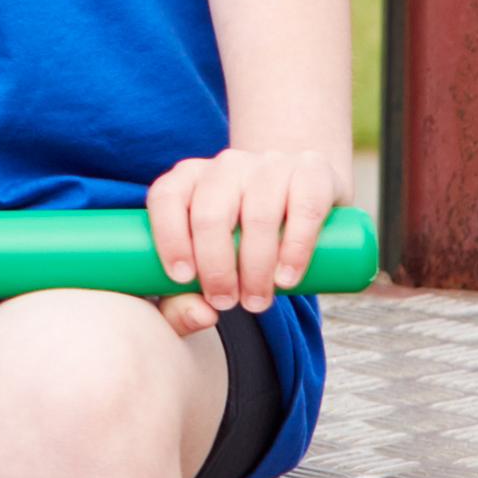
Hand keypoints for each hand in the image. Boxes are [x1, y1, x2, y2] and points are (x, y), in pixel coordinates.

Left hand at [148, 146, 339, 321]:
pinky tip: (287, 278)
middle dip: (216, 267)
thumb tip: (202, 314)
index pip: (167, 197)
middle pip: (211, 213)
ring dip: (255, 268)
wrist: (301, 199)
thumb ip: (186, 299)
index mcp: (190, 176)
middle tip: (226, 303)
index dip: (170, 238)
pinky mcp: (311, 170)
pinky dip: (295, 249)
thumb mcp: (207, 263)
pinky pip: (304, 208)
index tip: (183, 279)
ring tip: (257, 302)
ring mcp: (269, 163)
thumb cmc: (242, 238)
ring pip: (258, 215)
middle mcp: (226, 164)